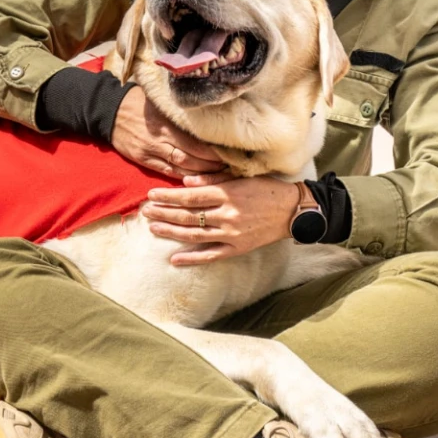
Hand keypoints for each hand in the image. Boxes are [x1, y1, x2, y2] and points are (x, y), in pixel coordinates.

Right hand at [111, 86, 225, 178]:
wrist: (108, 110)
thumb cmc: (138, 100)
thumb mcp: (160, 100)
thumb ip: (181, 110)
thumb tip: (208, 111)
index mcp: (167, 124)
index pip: (196, 143)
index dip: (214, 152)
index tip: (231, 154)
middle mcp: (160, 140)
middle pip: (191, 159)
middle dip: (212, 166)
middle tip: (230, 168)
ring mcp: (151, 152)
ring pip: (180, 168)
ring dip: (200, 174)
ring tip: (218, 175)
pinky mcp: (143, 159)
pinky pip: (166, 172)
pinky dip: (182, 177)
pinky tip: (195, 180)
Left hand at [142, 174, 300, 265]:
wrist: (293, 210)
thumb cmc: (266, 189)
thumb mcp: (241, 178)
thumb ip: (213, 180)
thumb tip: (186, 183)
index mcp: (228, 194)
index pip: (190, 196)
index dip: (168, 196)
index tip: (151, 194)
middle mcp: (227, 215)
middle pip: (188, 215)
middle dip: (164, 212)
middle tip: (144, 211)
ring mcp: (232, 234)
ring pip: (194, 235)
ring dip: (171, 231)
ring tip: (153, 228)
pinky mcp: (238, 248)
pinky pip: (211, 255)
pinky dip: (192, 258)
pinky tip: (174, 259)